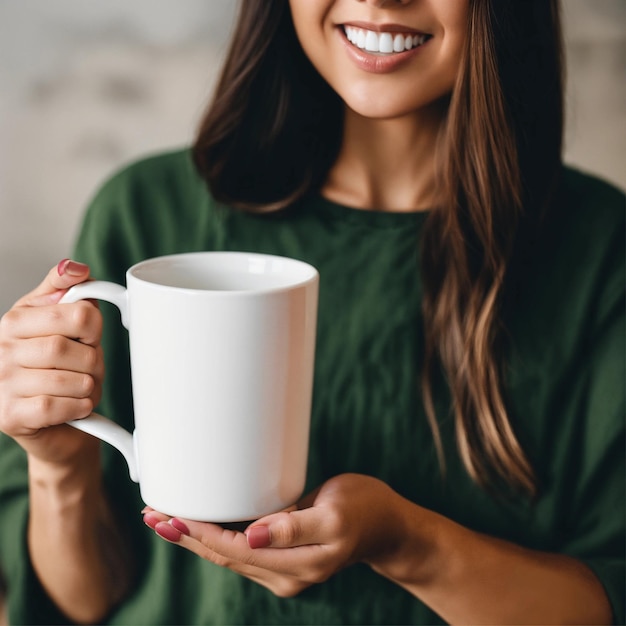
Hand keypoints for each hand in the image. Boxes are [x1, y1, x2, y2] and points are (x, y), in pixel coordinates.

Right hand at [0, 260, 104, 464]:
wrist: (51, 421)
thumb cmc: (58, 366)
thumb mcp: (60, 322)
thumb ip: (68, 291)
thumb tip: (76, 268)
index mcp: (16, 319)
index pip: (76, 313)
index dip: (95, 328)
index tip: (90, 337)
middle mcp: (1, 348)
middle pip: (69, 348)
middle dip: (92, 361)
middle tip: (88, 368)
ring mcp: (1, 382)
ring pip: (66, 379)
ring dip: (88, 386)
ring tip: (81, 387)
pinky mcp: (8, 415)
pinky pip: (56, 406)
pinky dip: (78, 406)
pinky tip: (76, 405)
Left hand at [143, 473, 404, 596]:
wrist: (387, 525)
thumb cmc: (364, 510)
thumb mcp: (334, 514)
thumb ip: (294, 526)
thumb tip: (251, 537)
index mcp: (294, 565)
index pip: (232, 550)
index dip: (198, 533)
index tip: (170, 516)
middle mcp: (283, 573)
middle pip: (222, 555)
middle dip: (186, 536)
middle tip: (154, 515)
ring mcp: (282, 568)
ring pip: (227, 554)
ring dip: (195, 537)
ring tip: (166, 518)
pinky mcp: (283, 557)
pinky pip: (240, 550)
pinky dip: (215, 536)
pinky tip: (201, 524)